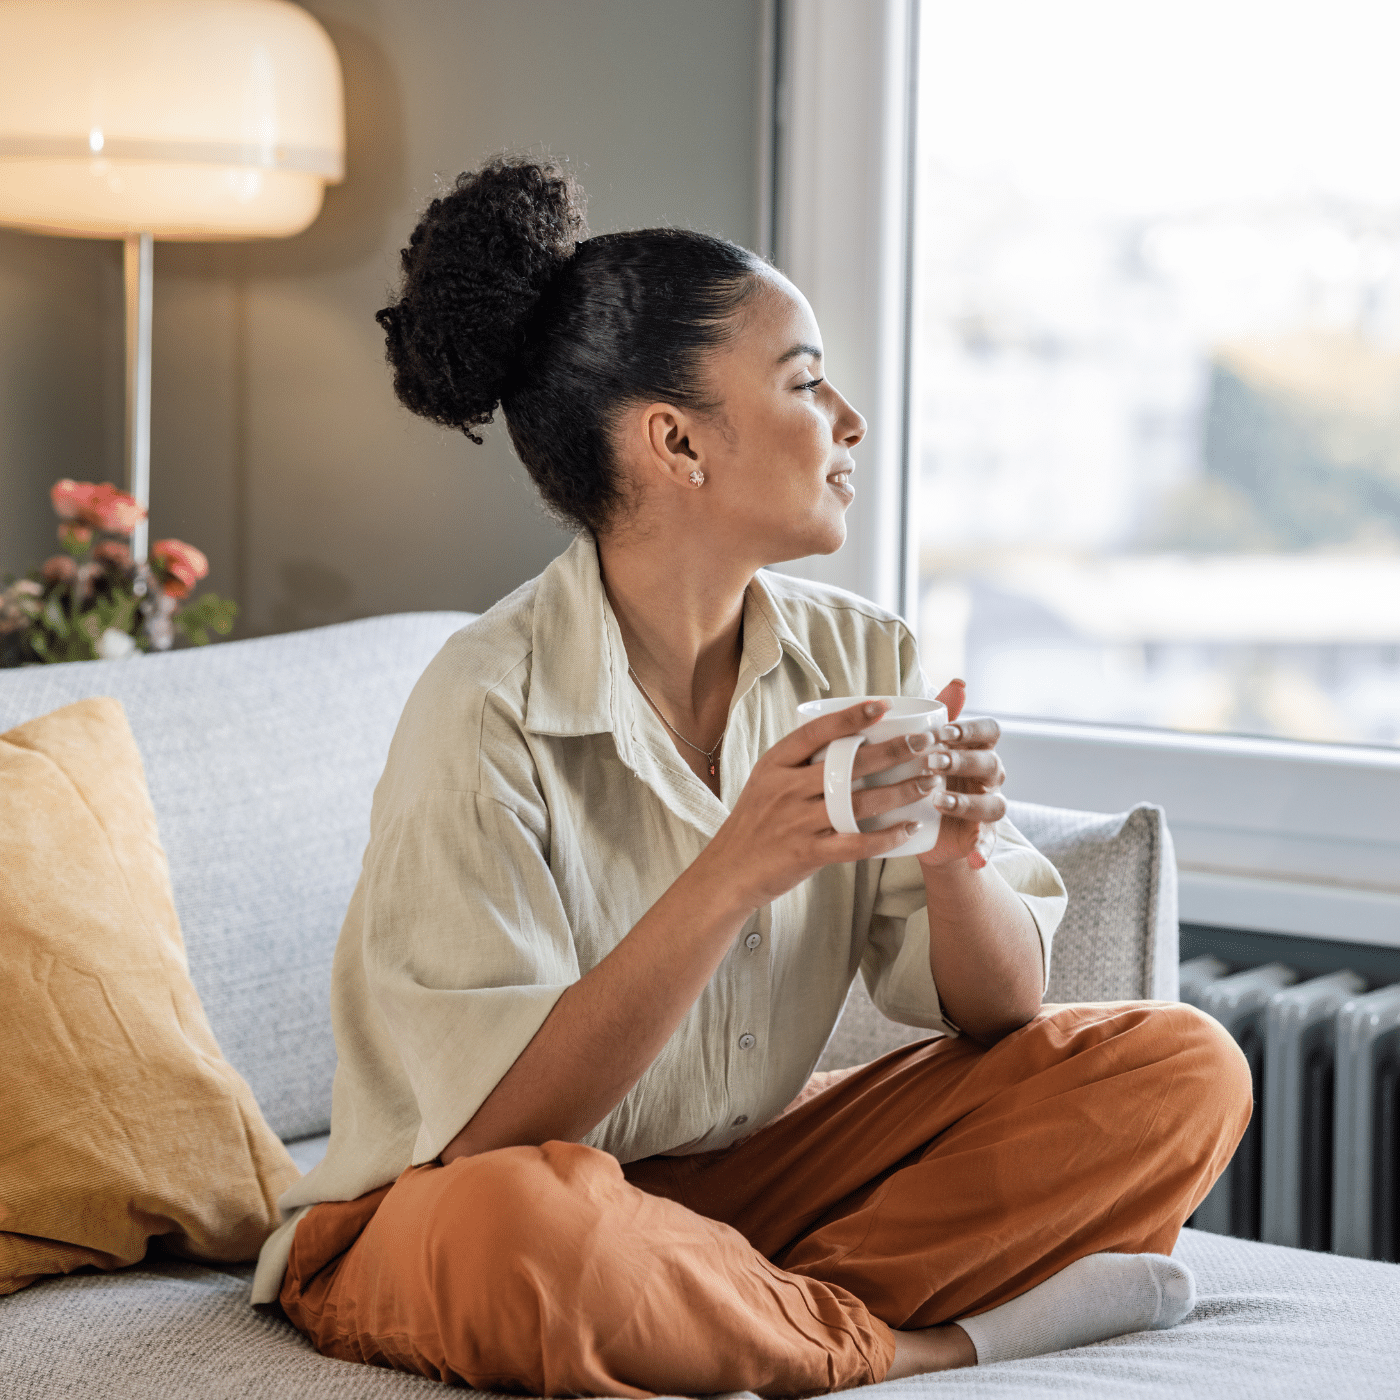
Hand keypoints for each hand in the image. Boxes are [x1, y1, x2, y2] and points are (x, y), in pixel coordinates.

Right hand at [701, 700, 936, 910]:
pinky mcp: (806, 853)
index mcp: (775, 764)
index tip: (883, 705)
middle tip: (927, 744)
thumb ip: (800, 763)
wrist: (728, 871)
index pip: (815, 732)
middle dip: (894, 752)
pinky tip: (909, 828)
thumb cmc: (756, 822)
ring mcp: (796, 821)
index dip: (850, 717)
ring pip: (859, 802)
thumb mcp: (767, 781)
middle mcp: (785, 788)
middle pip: (848, 764)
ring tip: (929, 782)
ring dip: (900, 791)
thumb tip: (846, 738)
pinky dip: (886, 837)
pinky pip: (855, 844)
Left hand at [915, 679, 1006, 870]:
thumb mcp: (925, 746)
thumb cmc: (922, 773)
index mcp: (977, 749)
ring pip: (994, 803)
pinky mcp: (981, 836)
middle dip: (963, 762)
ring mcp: (988, 807)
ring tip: (939, 802)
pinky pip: (989, 842)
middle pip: (991, 764)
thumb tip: (959, 682)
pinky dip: (984, 849)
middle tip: (933, 762)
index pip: (989, 731)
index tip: (943, 732)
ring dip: (968, 802)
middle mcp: (989, 776)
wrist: (918, 827)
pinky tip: (974, 856)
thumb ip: (940, 714)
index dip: (970, 730)